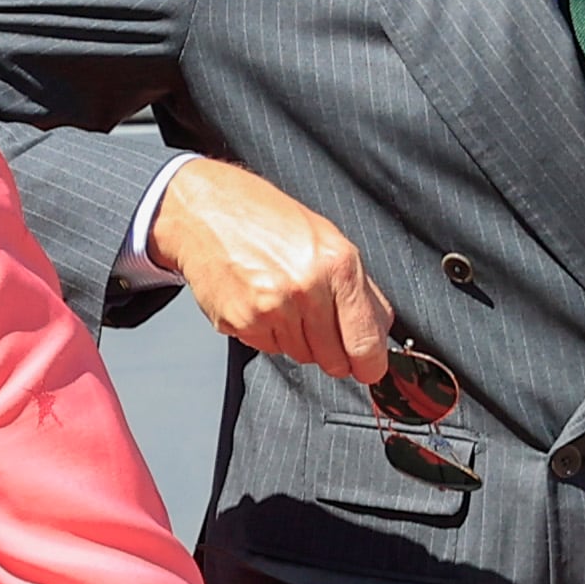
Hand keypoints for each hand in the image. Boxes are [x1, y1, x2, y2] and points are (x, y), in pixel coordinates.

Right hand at [149, 157, 387, 382]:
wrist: (206, 212)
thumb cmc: (267, 220)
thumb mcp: (328, 240)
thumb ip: (358, 288)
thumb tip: (378, 330)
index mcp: (337, 264)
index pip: (364, 338)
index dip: (370, 364)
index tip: (369, 370)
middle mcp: (306, 287)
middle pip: (333, 357)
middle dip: (332, 354)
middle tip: (321, 332)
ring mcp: (271, 307)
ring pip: (301, 354)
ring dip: (297, 340)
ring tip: (283, 303)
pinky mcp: (240, 321)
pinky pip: (268, 347)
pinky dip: (267, 334)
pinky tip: (260, 304)